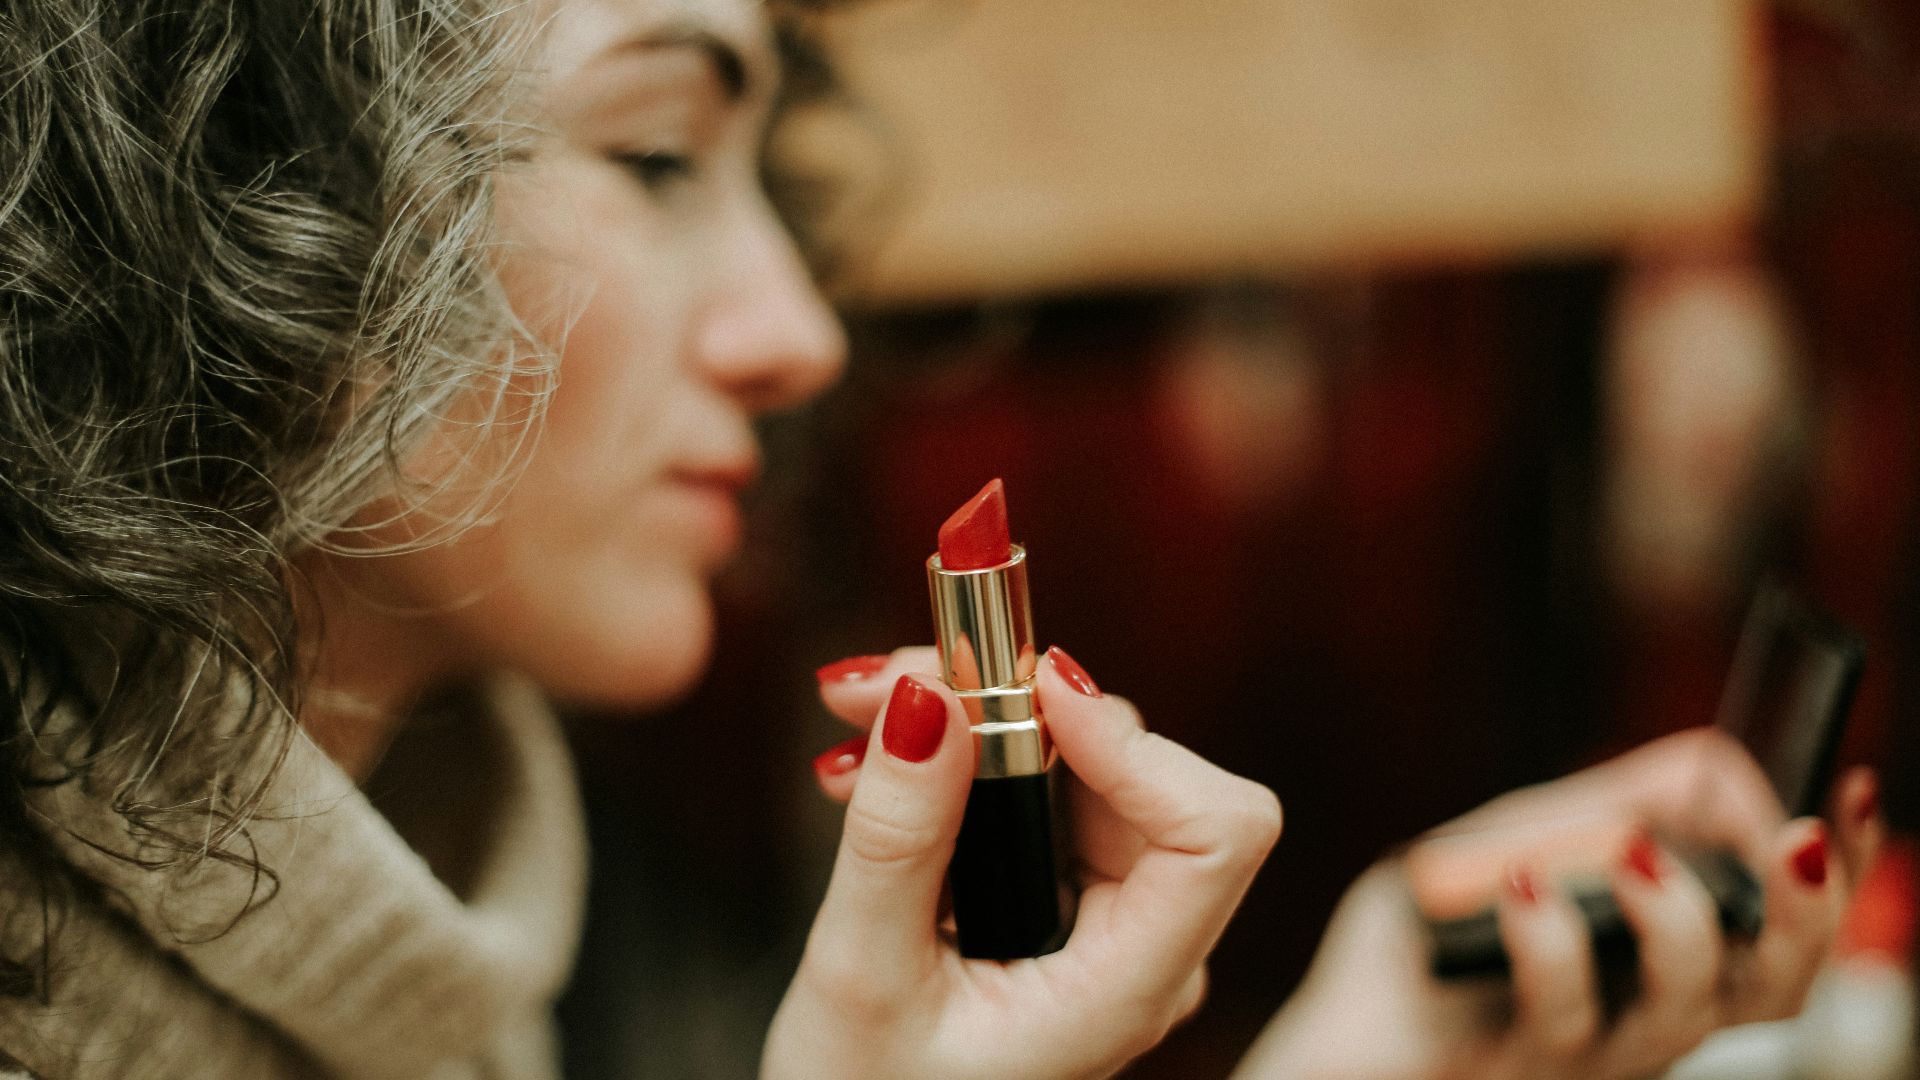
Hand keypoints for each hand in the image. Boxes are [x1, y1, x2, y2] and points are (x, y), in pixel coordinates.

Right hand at [767, 647, 1281, 1079]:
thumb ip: (898, 839)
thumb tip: (925, 697)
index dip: (1135, 744)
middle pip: (1146, 772)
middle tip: (893, 679)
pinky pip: (1047, 789)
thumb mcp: (861, 976)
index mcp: (1127, 990)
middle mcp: (1144, 948)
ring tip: (858, 711)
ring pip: (1089, 764)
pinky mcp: (1066, 896)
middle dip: (1019, 704)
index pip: (1215, 833)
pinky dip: (966, 754)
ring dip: (976, 717)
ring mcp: (1110, 921)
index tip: (1029, 689)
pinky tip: (877, 757)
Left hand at [1230, 729, 1881, 1079]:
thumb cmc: (1424, 946)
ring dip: (1677, 922)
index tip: (1852, 787)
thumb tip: (1714, 767)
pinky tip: (1519, 886)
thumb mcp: (1515, 847)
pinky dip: (1552, 941)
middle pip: (1778, 991)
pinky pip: (1561, 1019)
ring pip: (1686, 1016)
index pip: (1787, 931)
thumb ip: (1602, 809)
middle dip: (1806, 912)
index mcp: (1662, 971)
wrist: (1326, 1035)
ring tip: (1632, 854)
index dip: (1841, 870)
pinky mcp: (1514, 1073)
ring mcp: (1586, 1059)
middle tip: (1794, 841)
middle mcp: (1646, 1024)